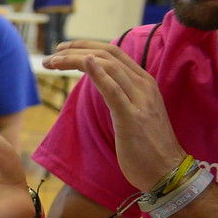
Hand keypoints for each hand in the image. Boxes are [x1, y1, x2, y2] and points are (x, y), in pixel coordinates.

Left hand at [43, 41, 187, 190]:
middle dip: (76, 50)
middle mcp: (144, 85)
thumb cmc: (146, 145)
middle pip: (108, 55)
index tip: (62, 50)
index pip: (114, 53)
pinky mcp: (132, 117)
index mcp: (144, 82)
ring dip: (76, 60)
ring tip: (52, 62)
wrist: (167, 170)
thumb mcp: (133, 112)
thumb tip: (99, 83)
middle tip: (50, 55)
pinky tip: (85, 63)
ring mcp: (141, 100)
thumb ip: (120, 94)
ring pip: (108, 67)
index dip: (86, 46)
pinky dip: (99, 74)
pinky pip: (114, 91)